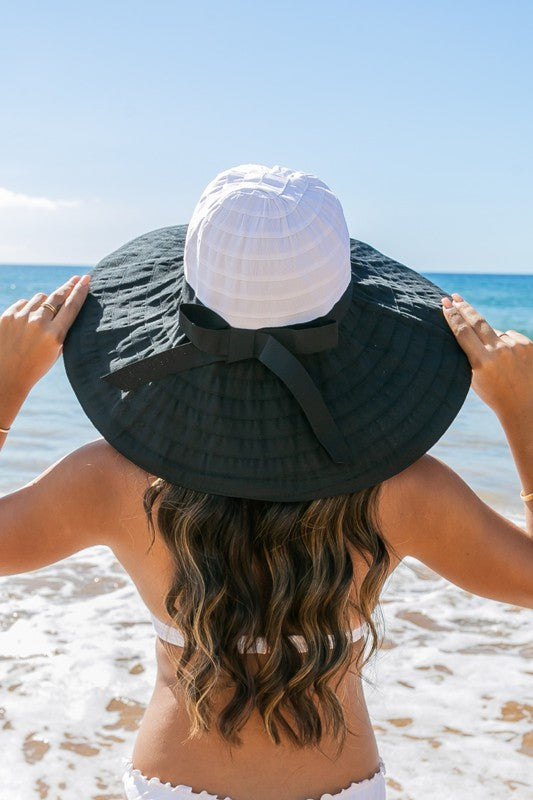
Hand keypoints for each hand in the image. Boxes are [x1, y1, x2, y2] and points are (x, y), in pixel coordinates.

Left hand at [0, 274, 90, 396]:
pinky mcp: (7, 316)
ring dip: (44, 303)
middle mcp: (38, 323)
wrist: (6, 376)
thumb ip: (61, 329)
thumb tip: (66, 305)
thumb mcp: (55, 351)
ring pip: (39, 298)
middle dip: (67, 287)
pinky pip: (23, 303)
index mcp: (54, 335)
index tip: (86, 279)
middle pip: (57, 297)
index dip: (80, 291)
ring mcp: (21, 318)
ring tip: (42, 317)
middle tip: (74, 279)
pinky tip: (26, 321)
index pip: (71, 307)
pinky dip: (27, 308)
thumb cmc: (34, 366)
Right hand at [441, 292, 532, 419]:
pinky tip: (510, 361)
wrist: (524, 407)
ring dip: (492, 341)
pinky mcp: (530, 345)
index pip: (463, 332)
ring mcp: (516, 347)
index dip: (452, 316)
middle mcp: (499, 352)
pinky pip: (511, 337)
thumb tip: (468, 329)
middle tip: (454, 296)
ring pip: (496, 333)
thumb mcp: (474, 378)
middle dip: (464, 308)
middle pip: (477, 322)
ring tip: (496, 361)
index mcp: (482, 362)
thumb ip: (472, 354)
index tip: (445, 304)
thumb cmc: (494, 394)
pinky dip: (507, 345)